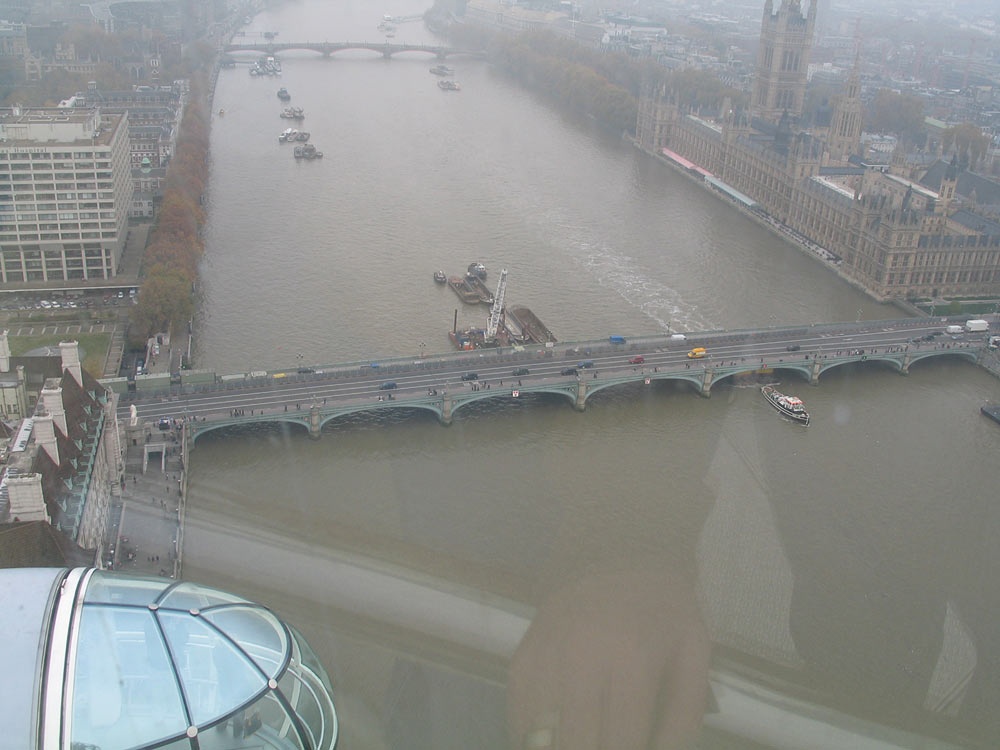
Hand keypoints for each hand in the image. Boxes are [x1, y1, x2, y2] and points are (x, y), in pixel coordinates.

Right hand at [507, 568, 709, 749]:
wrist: (613, 551)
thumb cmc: (661, 606)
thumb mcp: (693, 654)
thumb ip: (682, 718)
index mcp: (631, 661)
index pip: (622, 743)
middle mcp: (580, 662)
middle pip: (578, 746)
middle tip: (611, 740)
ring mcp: (544, 660)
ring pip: (541, 740)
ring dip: (564, 746)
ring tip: (586, 735)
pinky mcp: (521, 661)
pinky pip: (519, 720)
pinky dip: (537, 738)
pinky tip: (561, 733)